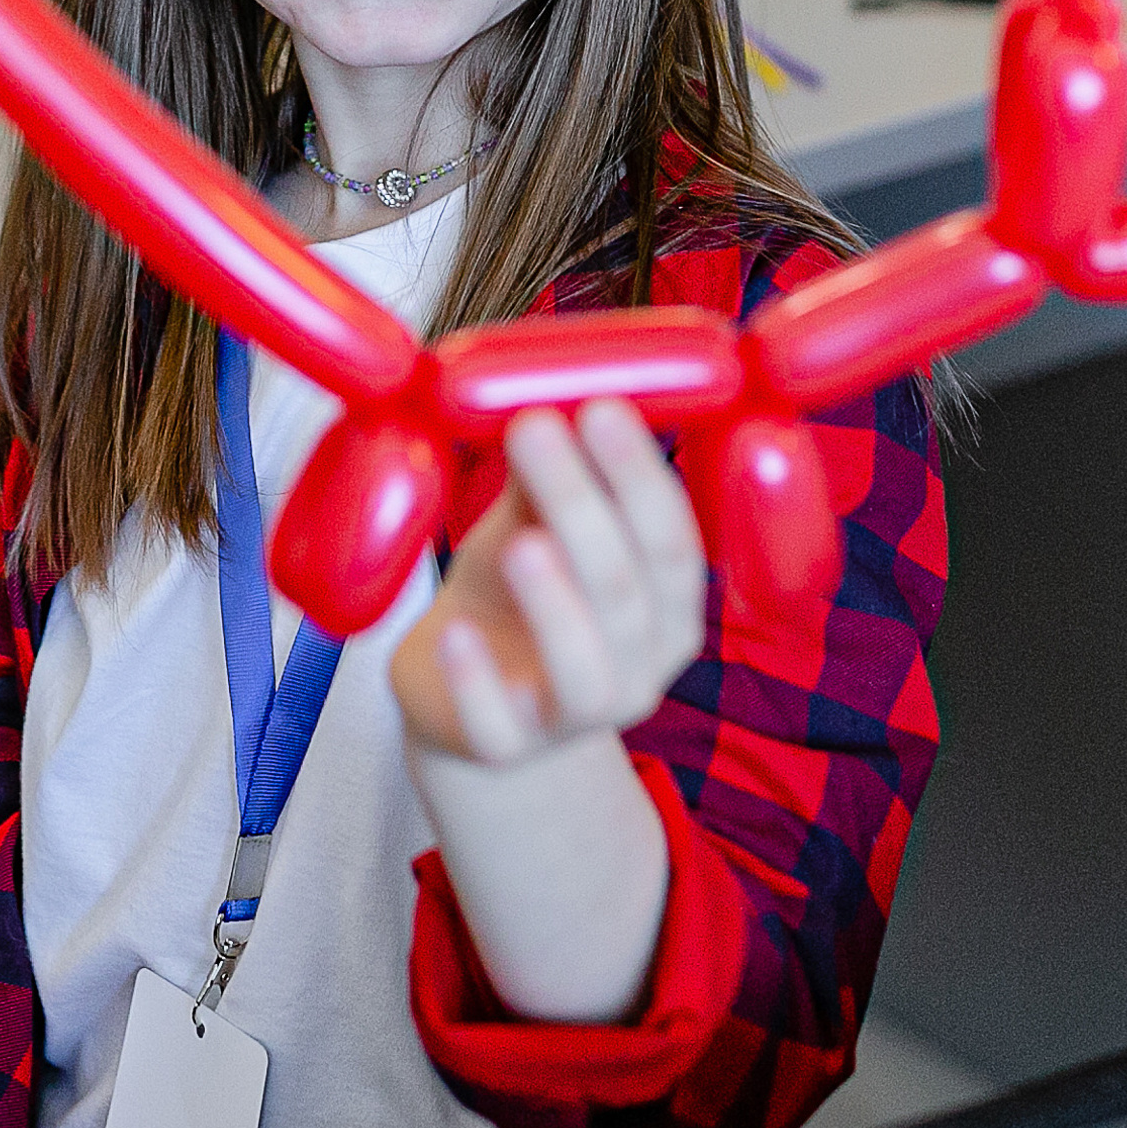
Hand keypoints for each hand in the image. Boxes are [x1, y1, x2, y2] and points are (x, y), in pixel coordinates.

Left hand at [391, 401, 704, 762]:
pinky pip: (498, 725)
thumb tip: (551, 379)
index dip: (640, 476)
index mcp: (666, 607)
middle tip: (537, 427)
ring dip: (556, 603)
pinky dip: (477, 682)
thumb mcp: (537, 523)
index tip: (600, 405)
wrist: (460, 691)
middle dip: (585, 505)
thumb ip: (551, 471)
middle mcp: (638, 670)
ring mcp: (571, 719)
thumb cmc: (514, 590)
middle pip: (624, 591)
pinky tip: (454, 634)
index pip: (672, 541)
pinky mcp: (503, 748)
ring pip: (583, 670)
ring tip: (522, 542)